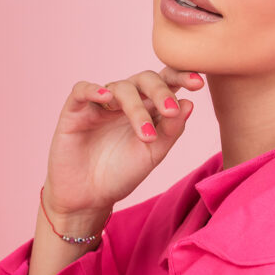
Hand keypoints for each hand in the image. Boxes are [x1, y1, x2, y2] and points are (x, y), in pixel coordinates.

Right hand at [42, 68, 204, 225]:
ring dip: (135, 108)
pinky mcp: (75, 110)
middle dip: (161, 91)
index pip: (166, 82)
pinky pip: (82, 89)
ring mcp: (100, 103)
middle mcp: (126, 100)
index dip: (181, 77)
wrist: (89, 198)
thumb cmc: (122, 173)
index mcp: (148, 107)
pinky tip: (107, 99)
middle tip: (170, 110)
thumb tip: (189, 104)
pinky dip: (94, 90)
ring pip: (120, 87)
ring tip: (145, 135)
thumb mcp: (153, 153)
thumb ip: (171, 130)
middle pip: (146, 79)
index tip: (198, 84)